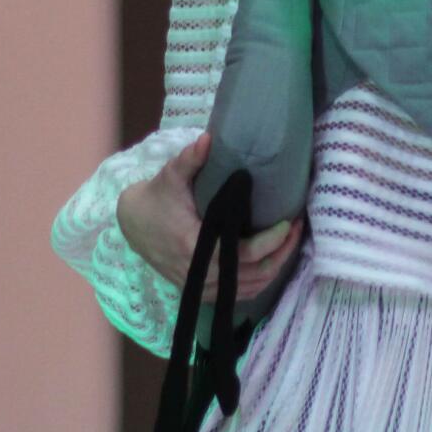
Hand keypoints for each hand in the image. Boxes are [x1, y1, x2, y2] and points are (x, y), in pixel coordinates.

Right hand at [116, 132, 304, 300]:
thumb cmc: (157, 197)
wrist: (133, 224)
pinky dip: (259, 282)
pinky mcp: (200, 289)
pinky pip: (237, 294)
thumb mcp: (171, 176)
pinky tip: (272, 262)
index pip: (244, 254)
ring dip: (274, 268)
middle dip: (281, 254)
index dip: (271, 242)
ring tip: (290, 243)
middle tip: (297, 229)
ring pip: (249, 288)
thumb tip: (208, 138)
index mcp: (194, 246)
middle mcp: (199, 273)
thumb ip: (190, 159)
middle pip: (254, 275)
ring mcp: (200, 285)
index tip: (288, 222)